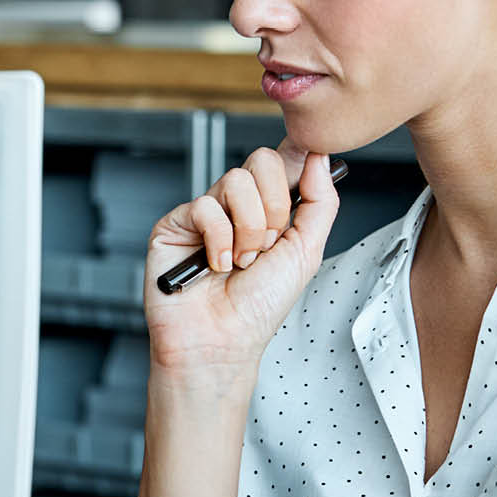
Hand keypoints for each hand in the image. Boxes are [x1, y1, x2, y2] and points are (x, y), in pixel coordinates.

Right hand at [145, 145, 339, 373]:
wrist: (222, 341)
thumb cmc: (258, 308)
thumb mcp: (306, 253)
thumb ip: (320, 203)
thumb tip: (319, 157)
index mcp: (268, 209)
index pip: (283, 162)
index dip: (296, 156)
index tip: (309, 160)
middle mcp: (237, 206)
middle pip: (262, 162)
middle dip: (275, 208)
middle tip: (268, 245)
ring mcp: (206, 212)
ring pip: (236, 181)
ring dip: (249, 230)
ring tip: (241, 261)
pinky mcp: (176, 223)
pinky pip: (205, 206)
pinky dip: (219, 241)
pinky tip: (216, 265)